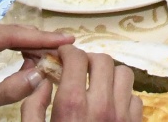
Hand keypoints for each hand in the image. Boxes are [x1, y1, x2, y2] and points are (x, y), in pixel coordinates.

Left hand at [0, 18, 73, 110]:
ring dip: (31, 46)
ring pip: (11, 34)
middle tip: (63, 54)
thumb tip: (42, 74)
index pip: (12, 35)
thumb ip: (11, 89)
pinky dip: (20, 48)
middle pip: (13, 31)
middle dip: (39, 43)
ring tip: (50, 58)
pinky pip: (4, 39)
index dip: (42, 39)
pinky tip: (33, 57)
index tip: (67, 39)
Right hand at [21, 44, 141, 121]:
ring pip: (124, 74)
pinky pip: (134, 98)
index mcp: (73, 106)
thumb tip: (42, 80)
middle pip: (103, 61)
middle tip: (78, 68)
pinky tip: (110, 104)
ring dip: (110, 74)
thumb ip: (33, 106)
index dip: (68, 52)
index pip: (77, 59)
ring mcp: (122, 115)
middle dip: (89, 59)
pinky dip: (122, 96)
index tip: (62, 56)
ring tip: (97, 84)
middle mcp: (102, 106)